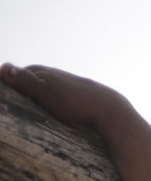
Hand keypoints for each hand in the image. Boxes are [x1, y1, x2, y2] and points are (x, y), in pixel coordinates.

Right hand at [0, 63, 125, 128]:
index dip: (7, 87)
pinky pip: (55, 97)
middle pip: (27, 81)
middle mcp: (51, 73)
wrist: (109, 109)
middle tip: (12, 108)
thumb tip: (2, 67)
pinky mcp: (75, 94)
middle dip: (18, 90)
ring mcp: (64, 83)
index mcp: (40, 71)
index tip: (5, 104)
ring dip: (33, 96)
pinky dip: (49, 102)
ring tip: (27, 111)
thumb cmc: (76, 103)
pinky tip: (49, 112)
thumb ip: (25, 81)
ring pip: (42, 89)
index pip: (12, 75)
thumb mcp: (47, 93)